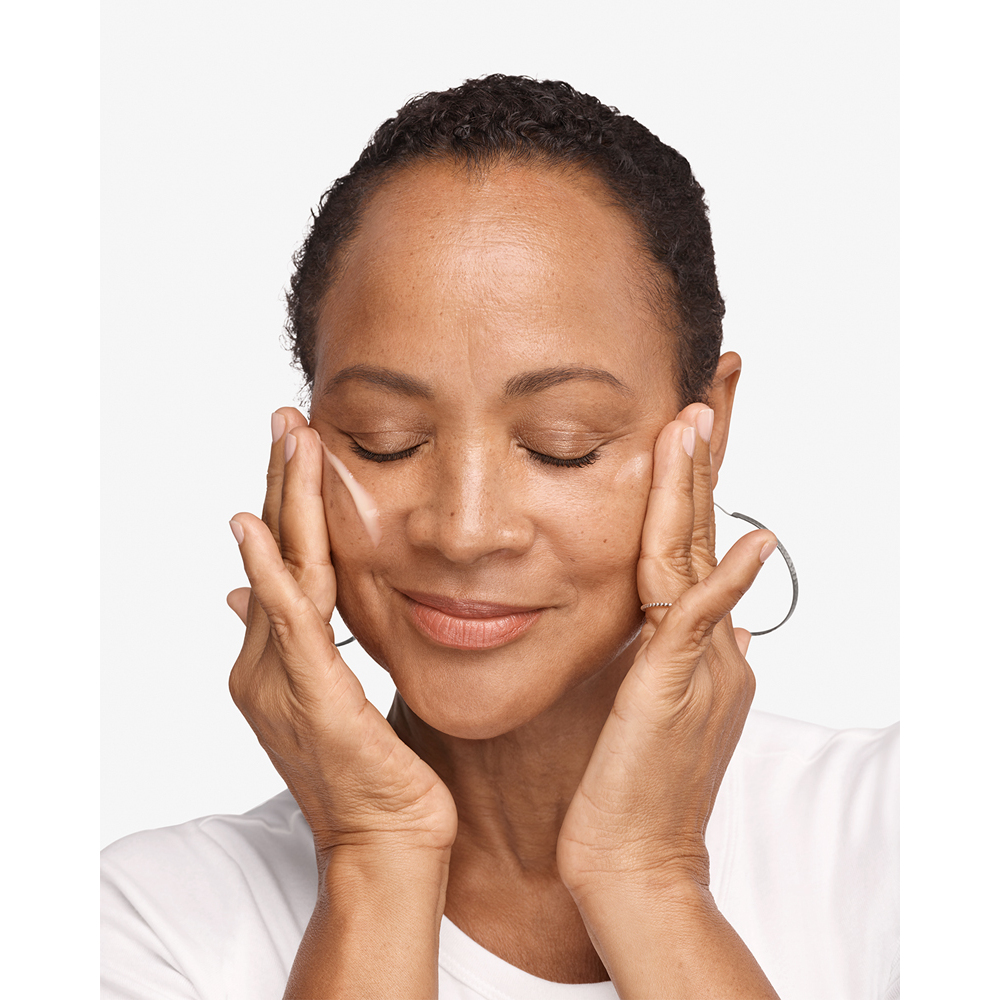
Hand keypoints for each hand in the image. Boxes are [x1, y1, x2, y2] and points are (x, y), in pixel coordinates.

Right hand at [227, 408, 456, 865]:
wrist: (386, 842)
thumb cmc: (373, 775)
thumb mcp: (332, 696)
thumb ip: (298, 643)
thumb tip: (250, 597)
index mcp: (277, 660)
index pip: (283, 564)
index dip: (287, 502)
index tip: (298, 446)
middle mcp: (266, 664)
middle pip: (276, 553)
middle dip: (281, 482)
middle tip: (285, 417)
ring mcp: (282, 679)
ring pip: (283, 572)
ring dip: (282, 501)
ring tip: (285, 439)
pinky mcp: (311, 695)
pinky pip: (289, 624)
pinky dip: (270, 574)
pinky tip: (256, 528)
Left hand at [557, 402, 774, 892]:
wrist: (631, 860)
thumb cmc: (624, 787)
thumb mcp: (651, 703)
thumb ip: (671, 653)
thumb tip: (705, 620)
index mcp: (693, 641)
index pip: (693, 542)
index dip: (693, 482)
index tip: (688, 421)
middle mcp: (707, 642)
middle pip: (703, 531)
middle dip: (705, 458)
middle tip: (710, 386)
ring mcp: (697, 663)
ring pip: (696, 558)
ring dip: (696, 488)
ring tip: (697, 420)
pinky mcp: (675, 688)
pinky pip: (700, 622)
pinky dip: (728, 580)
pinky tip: (749, 538)